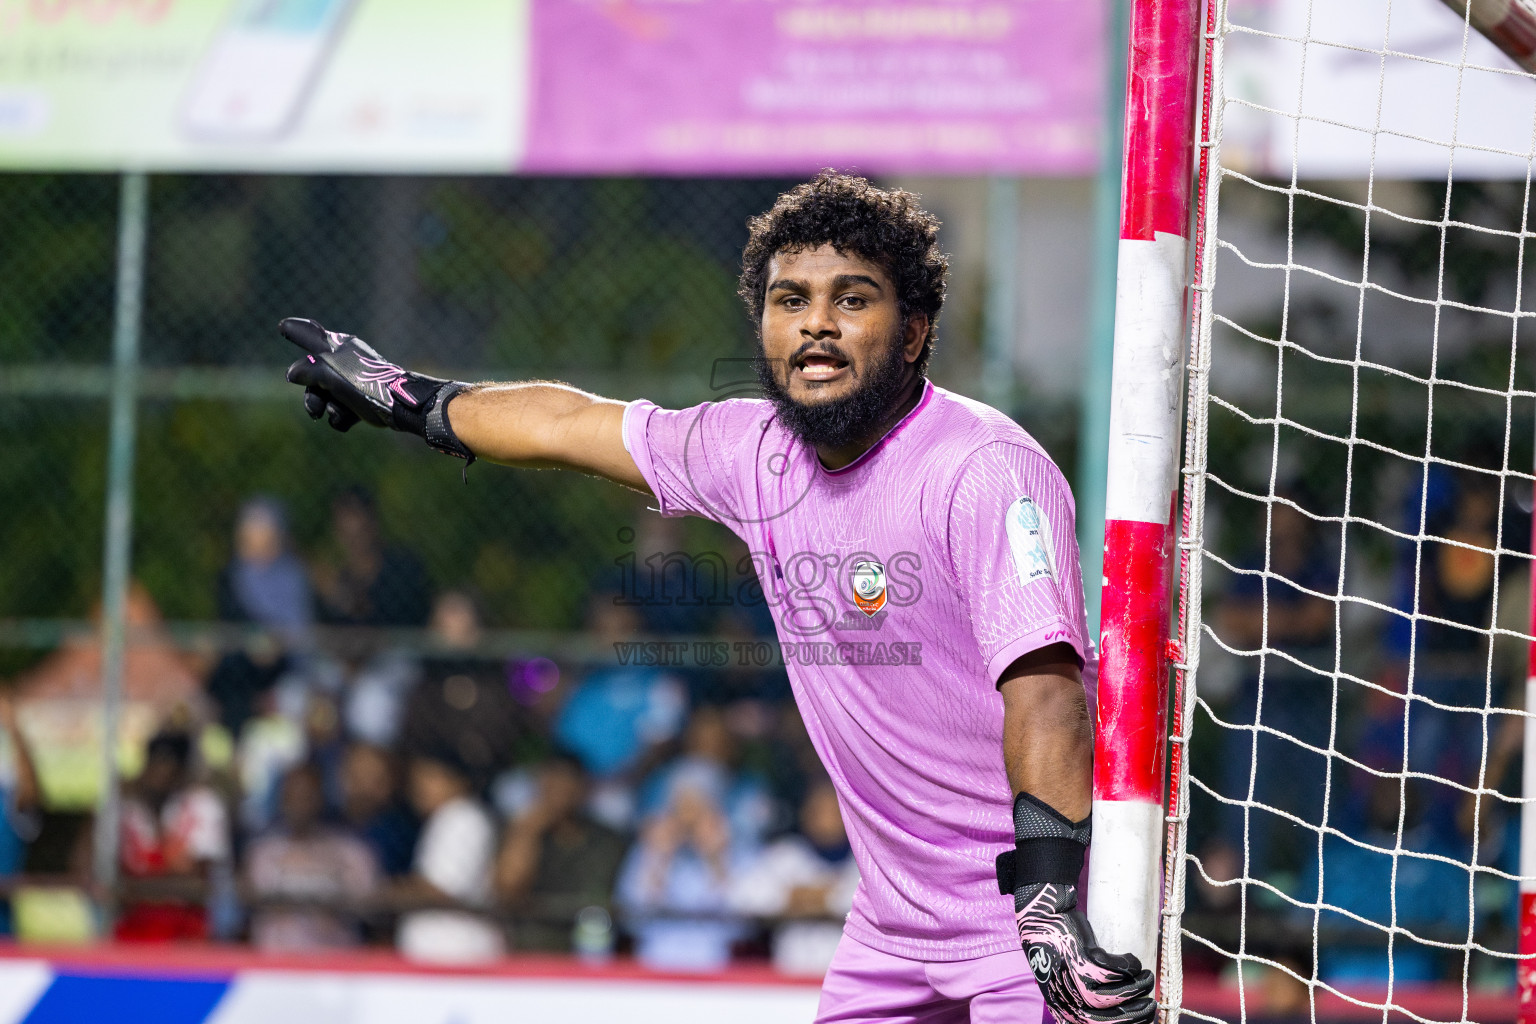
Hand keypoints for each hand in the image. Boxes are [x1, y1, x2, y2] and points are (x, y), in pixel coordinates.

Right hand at [280, 319, 472, 464]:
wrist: (400, 406)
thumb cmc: (365, 384)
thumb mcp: (330, 373)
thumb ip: (307, 370)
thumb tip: (292, 373)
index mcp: (338, 346)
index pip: (311, 334)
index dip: (296, 330)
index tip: (283, 326)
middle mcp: (345, 360)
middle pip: (314, 375)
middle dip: (311, 394)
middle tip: (314, 410)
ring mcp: (355, 380)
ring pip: (327, 395)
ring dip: (327, 408)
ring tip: (335, 414)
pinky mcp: (364, 399)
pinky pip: (342, 408)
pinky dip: (341, 416)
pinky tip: (347, 421)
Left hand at [1015, 882, 1154, 1023]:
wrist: (1041, 920)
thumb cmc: (1057, 952)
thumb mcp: (1065, 984)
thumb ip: (1082, 999)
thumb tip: (1119, 1008)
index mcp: (1065, 1010)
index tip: (1146, 1020)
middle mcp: (1068, 1000)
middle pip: (1110, 1019)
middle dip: (1137, 1014)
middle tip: (1151, 1003)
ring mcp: (1074, 980)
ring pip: (1115, 996)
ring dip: (1138, 987)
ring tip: (1147, 978)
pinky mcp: (1082, 960)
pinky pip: (1114, 970)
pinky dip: (1129, 966)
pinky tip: (1133, 961)